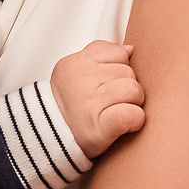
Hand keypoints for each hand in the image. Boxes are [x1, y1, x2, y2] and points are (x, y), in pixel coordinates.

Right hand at [50, 41, 146, 158]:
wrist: (52, 139)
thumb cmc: (71, 104)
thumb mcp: (74, 70)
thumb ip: (100, 54)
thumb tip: (129, 49)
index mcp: (75, 63)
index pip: (118, 53)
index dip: (120, 68)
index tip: (110, 82)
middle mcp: (81, 81)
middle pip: (129, 72)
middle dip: (128, 86)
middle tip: (115, 101)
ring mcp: (89, 104)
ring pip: (135, 91)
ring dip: (135, 103)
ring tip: (120, 110)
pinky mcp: (99, 128)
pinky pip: (132, 115)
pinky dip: (136, 120)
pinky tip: (128, 123)